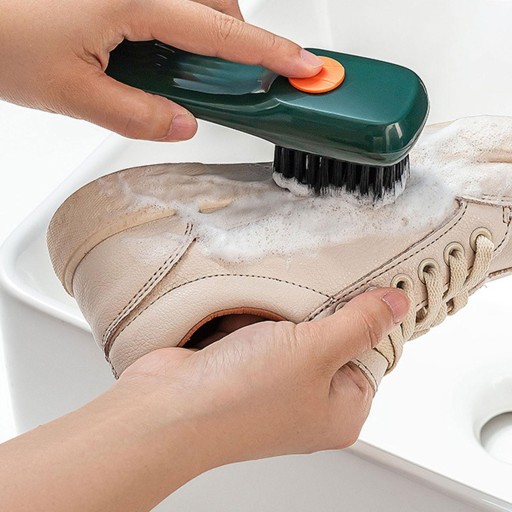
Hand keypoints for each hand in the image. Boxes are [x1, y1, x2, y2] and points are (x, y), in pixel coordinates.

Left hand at [0, 0, 322, 140]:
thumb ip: (137, 115)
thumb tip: (182, 124)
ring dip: (204, 30)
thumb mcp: (75, 94)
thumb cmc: (2, 37)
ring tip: (183, 69)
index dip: (269, 51)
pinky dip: (176, 22)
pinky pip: (166, 0)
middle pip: (214, 4)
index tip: (304, 64)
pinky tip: (151, 48)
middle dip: (234, 39)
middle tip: (228, 80)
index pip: (220, 33)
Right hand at [0, 288, 407, 511]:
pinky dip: (258, 316)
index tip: (364, 284)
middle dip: (321, 310)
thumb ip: (359, 322)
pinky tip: (249, 311)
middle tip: (314, 289)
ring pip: (296, 329)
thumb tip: (397, 304)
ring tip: (275, 303)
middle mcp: (310, 400)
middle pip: (333, 337)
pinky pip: (264, 329)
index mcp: (341, 409)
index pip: (375, 353)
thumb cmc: (241, 397)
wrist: (167, 407)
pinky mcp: (245, 365)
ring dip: (285, 311)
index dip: (369, 317)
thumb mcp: (317, 350)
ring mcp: (275, 382)